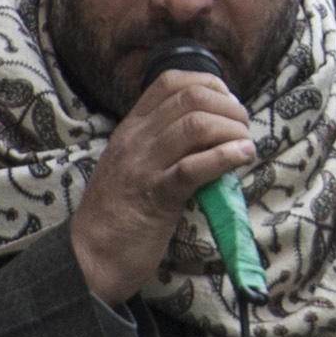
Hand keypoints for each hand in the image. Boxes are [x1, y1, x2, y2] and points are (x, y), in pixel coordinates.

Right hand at [67, 61, 256, 305]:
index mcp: (131, 128)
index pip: (170, 81)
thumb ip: (162, 144)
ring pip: (195, 126)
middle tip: (243, 127)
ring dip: (232, 130)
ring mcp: (144, 166)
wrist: (89, 255)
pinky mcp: (157, 196)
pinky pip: (194, 167)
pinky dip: (225, 157)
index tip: (229, 102)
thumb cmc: (118, 212)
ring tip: (246, 144)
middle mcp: (136, 139)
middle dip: (228, 107)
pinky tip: (243, 157)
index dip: (209, 84)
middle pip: (190, 99)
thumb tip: (210, 132)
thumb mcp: (134, 165)